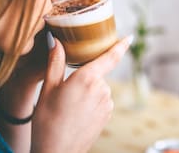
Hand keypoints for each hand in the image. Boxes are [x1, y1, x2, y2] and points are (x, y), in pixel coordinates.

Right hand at [31, 35, 131, 152]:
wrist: (57, 152)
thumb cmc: (48, 121)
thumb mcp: (48, 89)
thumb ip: (55, 62)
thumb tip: (55, 40)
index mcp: (87, 78)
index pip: (110, 57)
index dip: (121, 46)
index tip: (130, 37)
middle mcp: (102, 89)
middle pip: (97, 73)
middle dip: (85, 77)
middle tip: (65, 93)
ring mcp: (107, 103)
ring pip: (98, 87)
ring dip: (87, 91)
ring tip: (69, 107)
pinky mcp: (108, 115)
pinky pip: (101, 100)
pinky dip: (91, 102)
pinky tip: (78, 114)